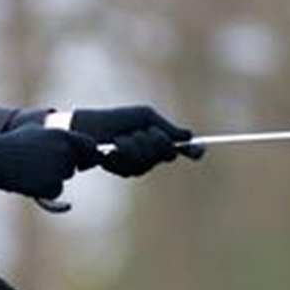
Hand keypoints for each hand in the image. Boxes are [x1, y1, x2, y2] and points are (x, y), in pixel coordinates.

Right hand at [0, 126, 101, 198]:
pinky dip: (45, 190)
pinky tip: (30, 181)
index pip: (89, 145)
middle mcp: (65, 151)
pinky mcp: (52, 184)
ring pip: (63, 177)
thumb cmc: (12, 143)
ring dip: (51, 177)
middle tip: (40, 164)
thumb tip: (68, 141)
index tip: (82, 160)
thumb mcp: (35, 130)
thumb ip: (55, 136)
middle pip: (73, 165)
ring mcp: (59, 168)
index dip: (87, 153)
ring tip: (30, 170)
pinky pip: (56, 191)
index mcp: (63, 135)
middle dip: (62, 167)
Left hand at [69, 105, 203, 176]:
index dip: (192, 150)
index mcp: (159, 138)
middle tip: (141, 132)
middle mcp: (152, 153)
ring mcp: (139, 164)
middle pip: (167, 153)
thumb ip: (166, 128)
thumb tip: (189, 135)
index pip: (181, 147)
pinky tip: (112, 147)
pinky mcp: (124, 171)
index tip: (200, 150)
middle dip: (155, 141)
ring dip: (134, 146)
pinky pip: (132, 166)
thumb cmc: (117, 120)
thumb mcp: (144, 118)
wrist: (89, 128)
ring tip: (120, 138)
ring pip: (148, 160)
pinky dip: (122, 153)